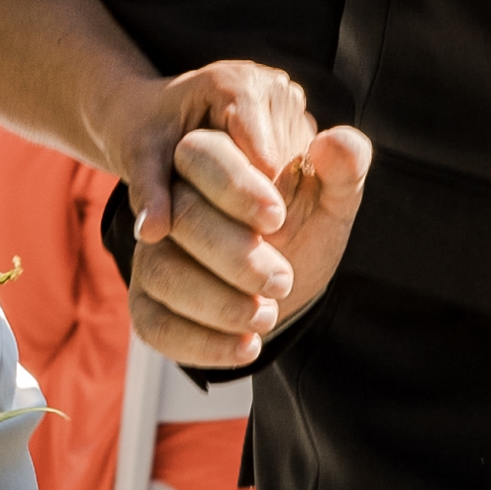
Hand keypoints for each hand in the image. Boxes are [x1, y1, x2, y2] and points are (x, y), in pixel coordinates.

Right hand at [120, 57, 369, 366]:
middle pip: (181, 217)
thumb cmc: (303, 224)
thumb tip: (334, 143)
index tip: (278, 218)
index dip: (235, 185)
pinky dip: (201, 343)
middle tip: (282, 280)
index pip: (199, 153)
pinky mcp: (147, 301)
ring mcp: (153, 254)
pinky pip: (153, 324)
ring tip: (267, 314)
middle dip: (233, 253)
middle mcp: (172, 202)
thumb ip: (343, 165)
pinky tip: (247, 346)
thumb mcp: (332, 195)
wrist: (283, 279)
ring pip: (161, 272)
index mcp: (213, 157)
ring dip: (216, 301)